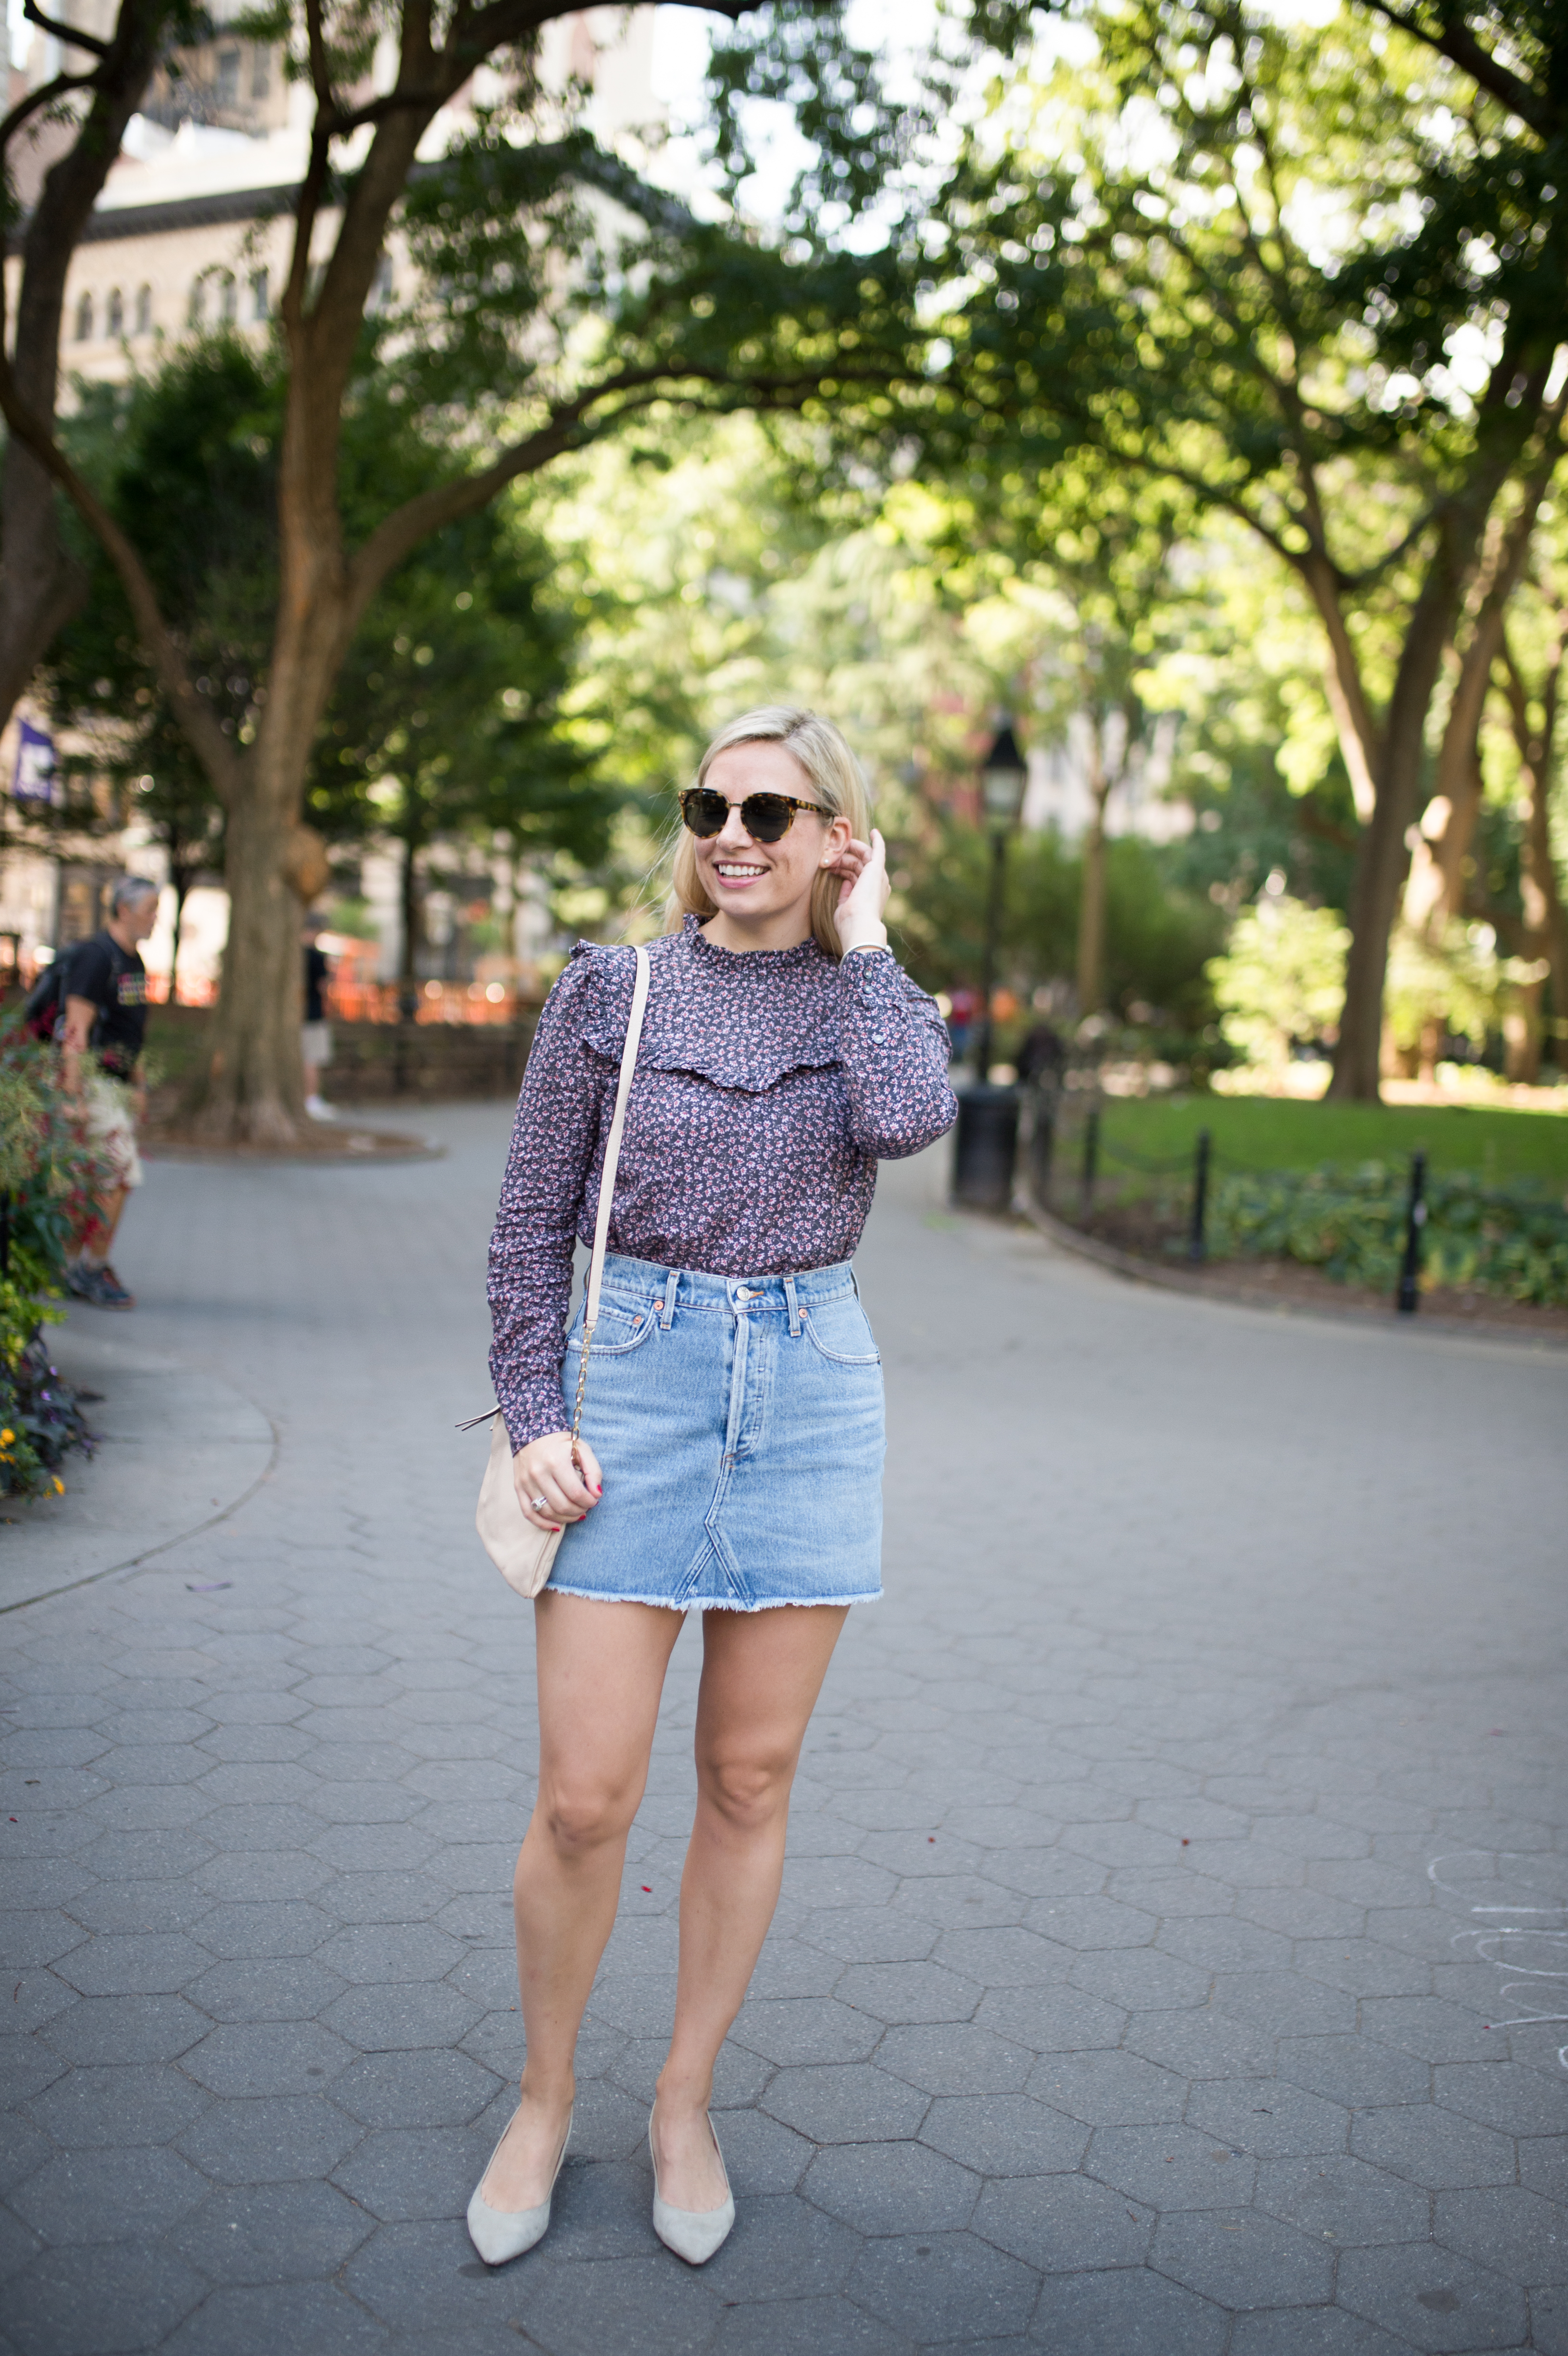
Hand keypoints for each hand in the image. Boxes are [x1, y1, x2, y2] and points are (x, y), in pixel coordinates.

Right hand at [512, 1430, 601, 1532]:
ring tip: (575, 1514)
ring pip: (547, 1512)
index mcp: (556, 1462)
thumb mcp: (582, 1449)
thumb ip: (594, 1471)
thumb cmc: (561, 1443)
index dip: (589, 1502)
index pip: (576, 1493)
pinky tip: (556, 1525)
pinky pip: (529, 1513)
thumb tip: (597, 1494)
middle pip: (562, 1506)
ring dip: (565, 1519)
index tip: (594, 1500)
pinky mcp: (518, 1487)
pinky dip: (543, 1523)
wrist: (531, 1431)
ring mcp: (526, 1481)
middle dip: (579, 1511)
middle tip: (585, 1507)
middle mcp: (538, 1473)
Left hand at [828, 826, 890, 954]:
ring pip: (864, 857)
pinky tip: (874, 831)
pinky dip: (877, 841)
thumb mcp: (844, 907)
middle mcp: (877, 885)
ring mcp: (878, 876)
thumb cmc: (849, 922)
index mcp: (869, 895)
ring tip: (836, 846)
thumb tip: (845, 882)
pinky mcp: (877, 869)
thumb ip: (845, 894)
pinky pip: (879, 850)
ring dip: (849, 850)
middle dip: (843, 859)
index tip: (831, 866)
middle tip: (829, 855)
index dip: (843, 869)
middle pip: (859, 865)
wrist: (858, 924)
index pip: (855, 876)